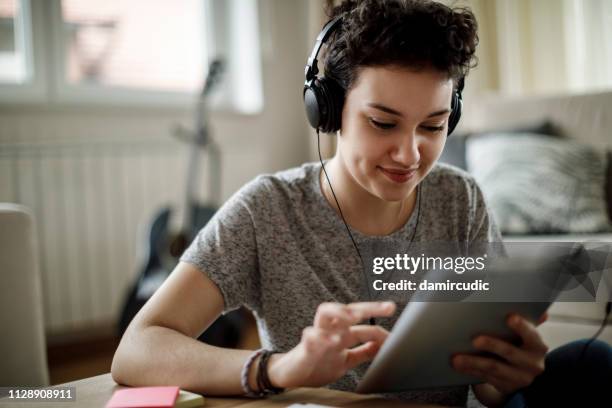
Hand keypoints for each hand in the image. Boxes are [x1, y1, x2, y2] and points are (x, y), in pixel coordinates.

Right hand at [267, 301, 395, 388]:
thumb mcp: (346, 359)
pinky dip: (317, 337)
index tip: (396, 339)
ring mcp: (317, 338)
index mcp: (342, 334)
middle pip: (348, 310)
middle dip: (369, 307)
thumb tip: (382, 346)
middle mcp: (331, 331)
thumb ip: (362, 351)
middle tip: (387, 307)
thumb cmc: (317, 363)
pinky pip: (309, 337)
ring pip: (325, 314)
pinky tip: (328, 340)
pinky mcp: (304, 349)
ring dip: (340, 313)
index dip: (382, 332)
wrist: (290, 375)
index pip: (365, 327)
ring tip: (354, 316)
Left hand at [452, 313, 548, 406]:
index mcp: (537, 345)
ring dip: (473, 362)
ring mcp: (520, 378)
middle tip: (475, 340)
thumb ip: (528, 321)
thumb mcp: (524, 335)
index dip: (521, 326)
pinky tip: (459, 366)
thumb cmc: (518, 345)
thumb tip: (541, 310)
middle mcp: (533, 363)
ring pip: (494, 368)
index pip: (531, 334)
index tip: (510, 317)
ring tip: (457, 358)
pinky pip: (486, 378)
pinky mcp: (506, 386)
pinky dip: (471, 371)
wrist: (519, 373)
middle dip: (492, 345)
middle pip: (509, 352)